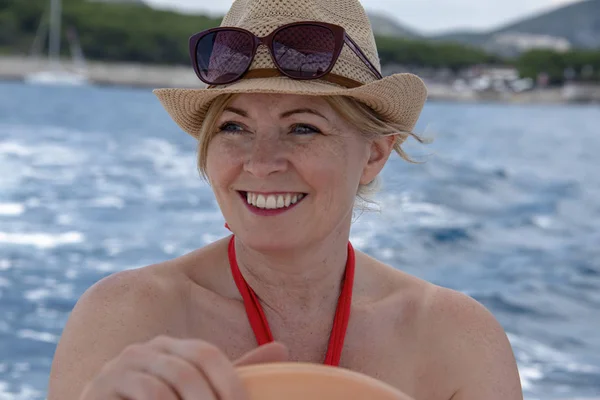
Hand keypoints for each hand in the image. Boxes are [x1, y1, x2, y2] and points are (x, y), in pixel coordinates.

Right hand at [79, 336, 288, 399]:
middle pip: (191, 367)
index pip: (208, 354)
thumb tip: (282, 348)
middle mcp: (149, 348)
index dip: (230, 382)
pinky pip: (147, 392)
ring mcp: (124, 364)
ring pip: (172, 380)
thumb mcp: (198, 394)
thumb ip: (232, 375)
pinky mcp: (102, 384)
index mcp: (174, 347)